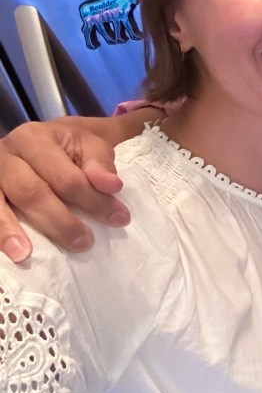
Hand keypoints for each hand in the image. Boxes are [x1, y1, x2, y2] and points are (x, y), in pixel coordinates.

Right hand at [0, 120, 128, 260]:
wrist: (43, 137)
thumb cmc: (70, 145)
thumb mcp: (92, 144)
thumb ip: (101, 163)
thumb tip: (111, 185)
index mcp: (36, 138)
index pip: (66, 177)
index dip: (93, 200)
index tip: (120, 218)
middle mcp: (7, 153)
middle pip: (31, 192)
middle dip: (59, 222)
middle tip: (84, 243)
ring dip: (10, 232)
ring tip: (24, 255)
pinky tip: (7, 250)